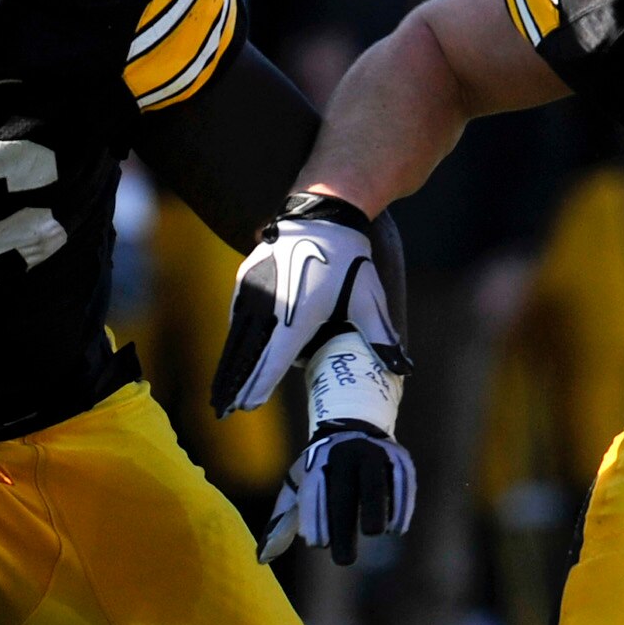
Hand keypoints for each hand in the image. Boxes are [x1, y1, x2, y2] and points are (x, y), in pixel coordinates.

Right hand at [213, 194, 401, 416]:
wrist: (322, 214)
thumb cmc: (349, 259)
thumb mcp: (369, 299)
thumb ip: (380, 337)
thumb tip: (402, 369)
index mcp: (299, 316)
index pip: (275, 360)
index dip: (259, 386)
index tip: (247, 407)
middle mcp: (270, 305)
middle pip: (247, 354)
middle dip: (234, 384)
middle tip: (224, 410)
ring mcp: (254, 291)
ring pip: (237, 336)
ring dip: (230, 364)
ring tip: (221, 390)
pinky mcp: (246, 278)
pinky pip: (237, 315)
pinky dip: (235, 338)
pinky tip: (232, 353)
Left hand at [261, 429, 415, 563]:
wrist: (352, 426)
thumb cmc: (319, 467)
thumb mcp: (297, 486)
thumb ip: (280, 521)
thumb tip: (262, 559)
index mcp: (315, 461)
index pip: (313, 492)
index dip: (314, 518)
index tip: (317, 544)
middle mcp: (344, 454)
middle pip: (343, 491)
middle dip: (343, 525)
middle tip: (344, 561)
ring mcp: (373, 452)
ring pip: (375, 481)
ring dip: (377, 507)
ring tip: (377, 533)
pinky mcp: (398, 457)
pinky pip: (401, 481)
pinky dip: (400, 504)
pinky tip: (395, 528)